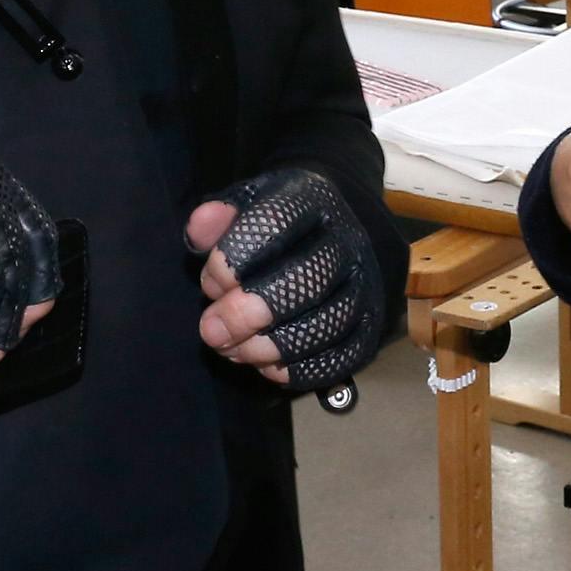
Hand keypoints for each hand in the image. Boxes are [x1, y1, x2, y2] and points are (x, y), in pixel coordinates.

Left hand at [187, 165, 386, 389]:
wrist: (339, 239)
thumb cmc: (280, 229)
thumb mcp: (246, 210)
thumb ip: (218, 221)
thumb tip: (200, 225)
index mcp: (312, 200)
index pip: (276, 225)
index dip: (235, 259)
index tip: (210, 283)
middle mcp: (347, 241)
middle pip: (307, 281)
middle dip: (249, 313)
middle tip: (211, 332)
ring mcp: (364, 286)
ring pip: (325, 324)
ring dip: (270, 347)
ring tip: (232, 351)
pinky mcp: (370, 327)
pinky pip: (342, 358)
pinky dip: (299, 370)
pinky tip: (266, 367)